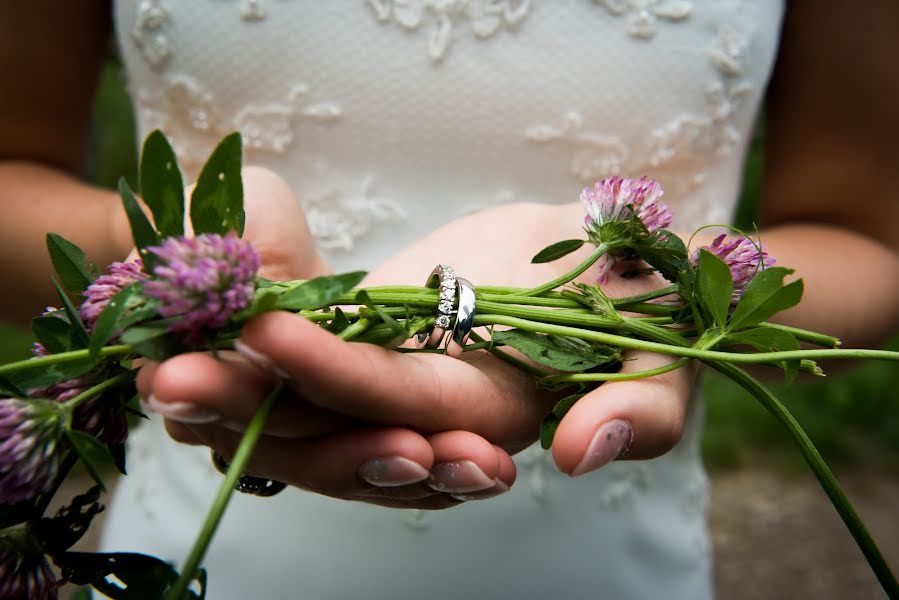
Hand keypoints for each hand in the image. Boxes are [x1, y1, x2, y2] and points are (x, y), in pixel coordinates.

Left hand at [147, 198, 694, 502]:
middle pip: (333, 424)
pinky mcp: (376, 334)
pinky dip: (254, 347)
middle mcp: (432, 410)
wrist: (604, 256)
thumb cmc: (643, 303)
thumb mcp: (663, 355)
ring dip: (235, 392)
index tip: (269, 331)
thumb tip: (579, 455)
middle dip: (255, 411)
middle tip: (173, 385)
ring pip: (307, 401)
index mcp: (494, 414)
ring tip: (161, 372)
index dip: (341, 378)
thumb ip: (642, 411)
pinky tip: (195, 332)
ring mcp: (397, 374)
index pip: (406, 405)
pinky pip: (307, 353)